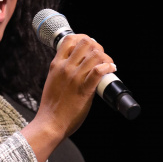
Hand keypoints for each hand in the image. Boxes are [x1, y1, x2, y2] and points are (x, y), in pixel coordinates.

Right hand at [22, 34, 115, 161]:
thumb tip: (75, 66)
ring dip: (105, 57)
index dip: (83, 38)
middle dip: (96, 46)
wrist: (50, 123)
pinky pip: (99, 71)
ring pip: (95, 54)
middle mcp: (65, 68)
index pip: (70, 40)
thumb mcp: (52, 81)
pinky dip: (108, 67)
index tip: (89, 46)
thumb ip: (61, 71)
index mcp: (56, 65)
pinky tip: (111, 69)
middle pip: (85, 43)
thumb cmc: (51, 106)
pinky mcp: (84, 89)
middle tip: (100, 55)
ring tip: (108, 63)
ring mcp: (75, 78)